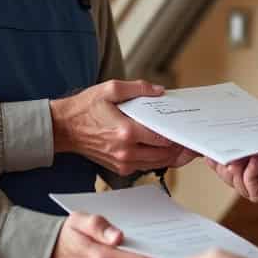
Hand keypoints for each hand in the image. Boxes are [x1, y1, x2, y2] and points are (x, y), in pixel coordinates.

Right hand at [51, 80, 184, 174]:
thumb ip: (138, 88)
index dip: (178, 136)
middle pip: (163, 155)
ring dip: (171, 157)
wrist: (64, 128)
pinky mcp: (119, 168)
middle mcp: (126, 151)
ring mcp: (122, 162)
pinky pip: (145, 167)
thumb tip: (159, 91)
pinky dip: (156, 161)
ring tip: (184, 149)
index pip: (162, 138)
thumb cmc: (85, 108)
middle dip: (179, 149)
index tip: (188, 132)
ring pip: (156, 164)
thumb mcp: (110, 89)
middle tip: (192, 143)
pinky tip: (164, 152)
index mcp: (126, 131)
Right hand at [207, 142, 257, 209]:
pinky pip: (247, 186)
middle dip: (219, 161)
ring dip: (235, 167)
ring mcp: (253, 185)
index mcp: (245, 158)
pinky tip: (256, 162)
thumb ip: (244, 137)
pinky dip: (248, 173)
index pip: (222, 157)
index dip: (212, 152)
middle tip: (217, 150)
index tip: (204, 143)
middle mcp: (247, 172)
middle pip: (222, 170)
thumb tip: (223, 133)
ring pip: (232, 180)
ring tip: (240, 155)